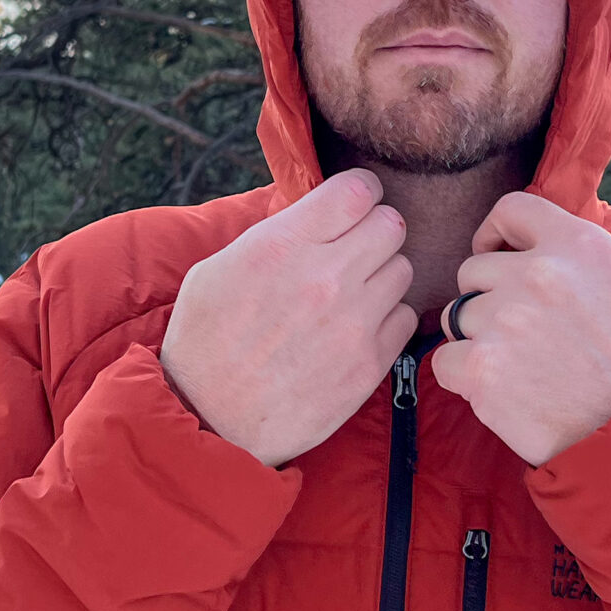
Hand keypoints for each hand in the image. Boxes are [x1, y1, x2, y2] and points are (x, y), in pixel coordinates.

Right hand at [160, 170, 417, 466]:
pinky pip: (406, 317)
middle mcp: (325, 277)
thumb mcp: (216, 268)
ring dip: (382, 276)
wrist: (209, 421)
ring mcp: (353, 322)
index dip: (359, 194)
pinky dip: (387, 319)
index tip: (353, 207)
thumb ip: (274, 234)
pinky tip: (357, 328)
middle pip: (391, 224)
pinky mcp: (370, 363)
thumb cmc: (205, 342)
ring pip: (403, 269)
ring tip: (352, 294)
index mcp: (283, 245)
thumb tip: (318, 212)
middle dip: (374, 231)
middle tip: (355, 250)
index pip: (358, 190)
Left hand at [431, 193, 610, 465]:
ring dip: (477, 340)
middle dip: (487, 300)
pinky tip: (504, 391)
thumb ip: (566, 255)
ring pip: (456, 316)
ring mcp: (506, 318)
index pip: (511, 208)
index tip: (497, 257)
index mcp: (579, 244)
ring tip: (521, 367)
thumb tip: (511, 244)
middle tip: (524, 336)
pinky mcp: (482, 366)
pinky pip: (444, 361)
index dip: (495, 234)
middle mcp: (539, 272)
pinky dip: (465, 379)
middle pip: (473, 270)